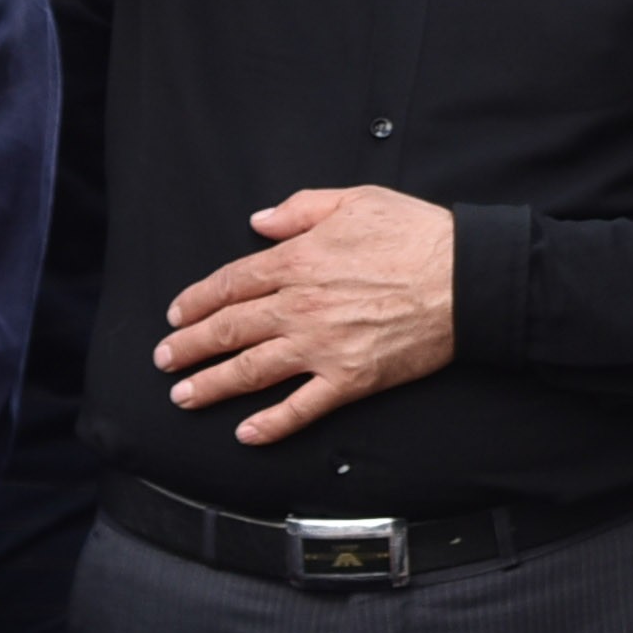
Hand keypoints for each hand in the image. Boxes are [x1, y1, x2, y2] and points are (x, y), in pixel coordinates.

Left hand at [157, 186, 460, 445]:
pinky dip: (270, 425)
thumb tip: (259, 221)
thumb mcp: (357, 199)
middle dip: (188, 346)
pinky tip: (246, 433)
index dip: (197, 299)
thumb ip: (301, 208)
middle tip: (164, 359)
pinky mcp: (349, 379)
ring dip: (210, 385)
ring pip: (250, 371)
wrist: (468, 279)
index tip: (176, 313)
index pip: (231, 282)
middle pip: (228, 330)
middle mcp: (300, 306)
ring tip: (183, 396)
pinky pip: (300, 408)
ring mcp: (322, 347)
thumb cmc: (418, 235)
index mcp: (299, 259)